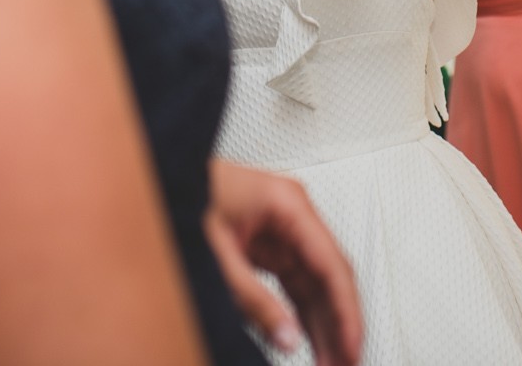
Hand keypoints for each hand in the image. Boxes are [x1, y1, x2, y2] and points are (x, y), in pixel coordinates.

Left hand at [206, 161, 360, 365]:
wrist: (170, 174)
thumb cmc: (189, 193)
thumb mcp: (217, 251)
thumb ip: (252, 298)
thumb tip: (286, 336)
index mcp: (289, 205)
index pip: (333, 266)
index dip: (347, 311)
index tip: (352, 345)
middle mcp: (294, 216)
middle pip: (330, 278)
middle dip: (339, 324)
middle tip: (344, 363)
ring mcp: (286, 230)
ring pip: (316, 285)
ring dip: (324, 324)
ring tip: (330, 361)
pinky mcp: (273, 244)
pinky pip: (297, 284)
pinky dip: (303, 313)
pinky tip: (309, 340)